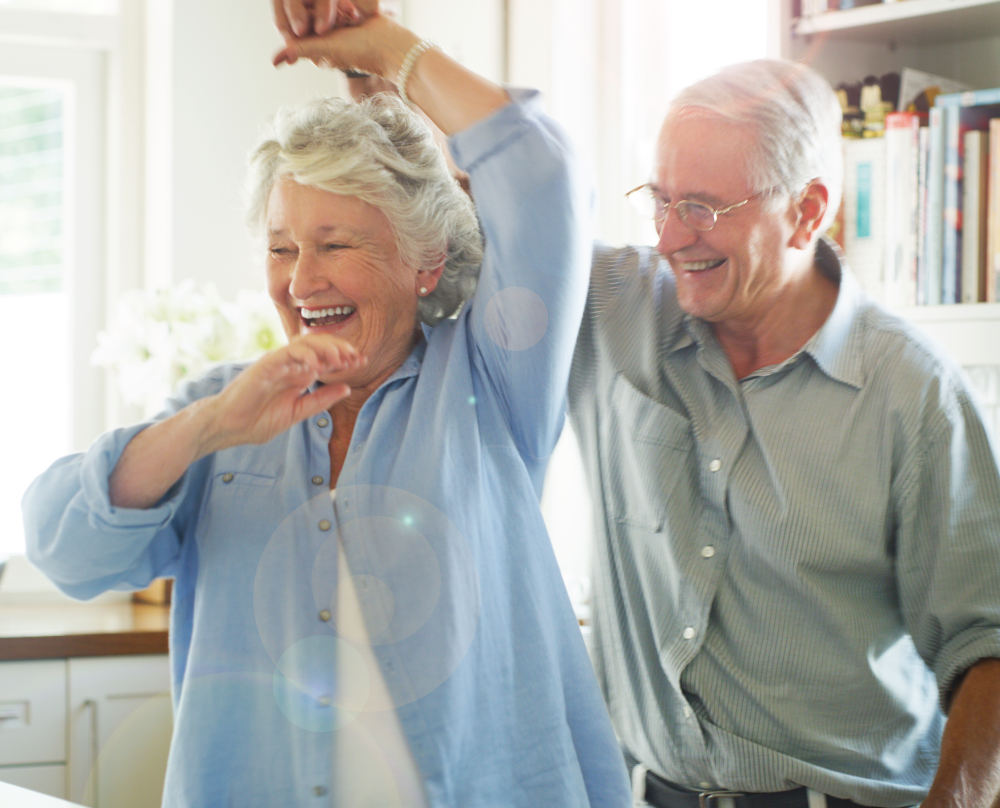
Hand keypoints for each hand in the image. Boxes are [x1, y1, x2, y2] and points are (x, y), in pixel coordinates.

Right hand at [200, 333, 363, 452]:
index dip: (345, 357)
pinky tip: (317, 366)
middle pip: (319, 345)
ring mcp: (277, 362)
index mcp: (298, 373)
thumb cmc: (257, 420)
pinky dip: (304, 356)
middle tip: (356, 358)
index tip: (362, 363)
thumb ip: (321, 400)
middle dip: (340, 349)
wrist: (229, 428)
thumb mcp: (298, 412)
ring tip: (340, 359)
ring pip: (304, 343)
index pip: (326, 356)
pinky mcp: (265, 365)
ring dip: (326, 348)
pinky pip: (287, 353)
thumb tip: (347, 389)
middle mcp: (289, 364)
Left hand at [272, 12, 414, 78]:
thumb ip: (300, 49)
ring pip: (325, 8)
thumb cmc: (360, 52)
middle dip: (325, 13)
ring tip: (353, 20)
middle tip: (344, 23)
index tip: (327, 25)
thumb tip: (275, 60)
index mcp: (313, 48)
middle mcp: (323, 38)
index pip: (298, 24)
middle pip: (311, 14)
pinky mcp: (349, 18)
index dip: (309, 18)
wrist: (391, 46)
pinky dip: (345, 6)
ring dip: (337, 9)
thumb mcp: (326, 48)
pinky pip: (339, 6)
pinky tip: (356, 14)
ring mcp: (337, 28)